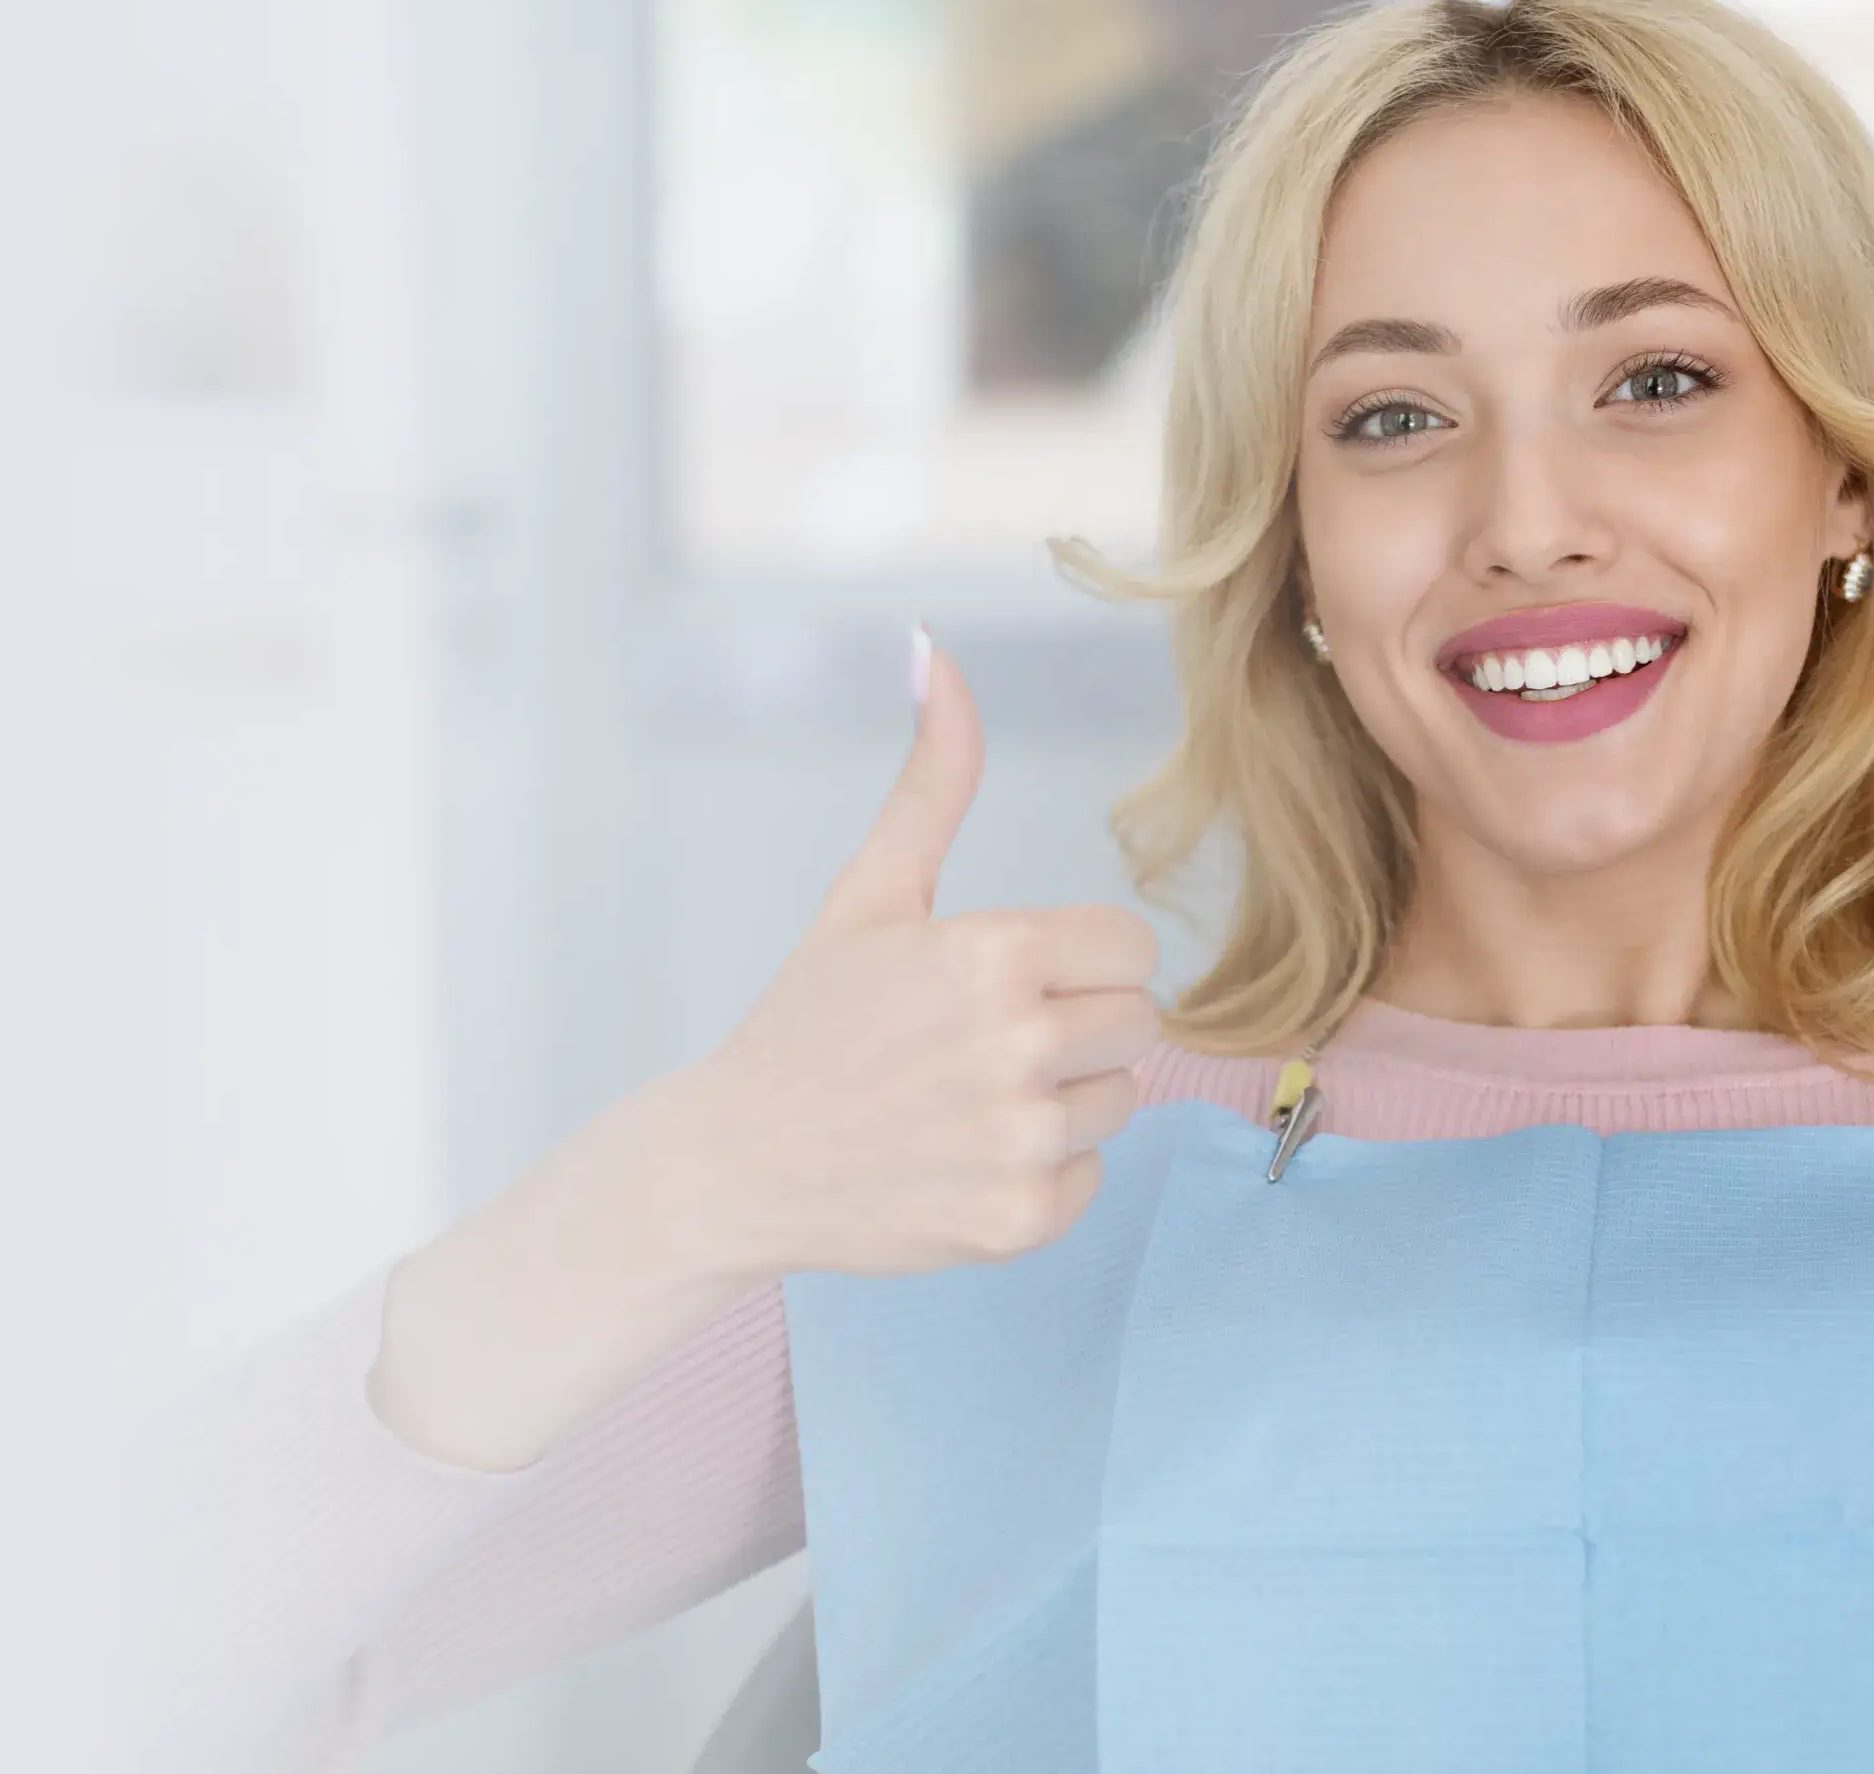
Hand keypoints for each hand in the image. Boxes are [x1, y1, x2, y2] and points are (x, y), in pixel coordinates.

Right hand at [657, 627, 1164, 1281]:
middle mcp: (1018, 1046)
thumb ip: (931, 780)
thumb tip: (935, 651)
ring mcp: (1020, 1139)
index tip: (1016, 977)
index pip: (1131, 948)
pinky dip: (1040, 1174)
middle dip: (1077, 1025)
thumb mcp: (870, 893)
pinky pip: (1089, 1177)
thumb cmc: (808, 1021)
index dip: (1081, 959)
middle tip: (987, 1042)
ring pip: (1119, 1100)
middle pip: (1139, 1023)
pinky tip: (965, 1157)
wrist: (735, 1164)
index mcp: (995, 954)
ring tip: (970, 1099)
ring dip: (1062, 1099)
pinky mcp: (1019, 1221)